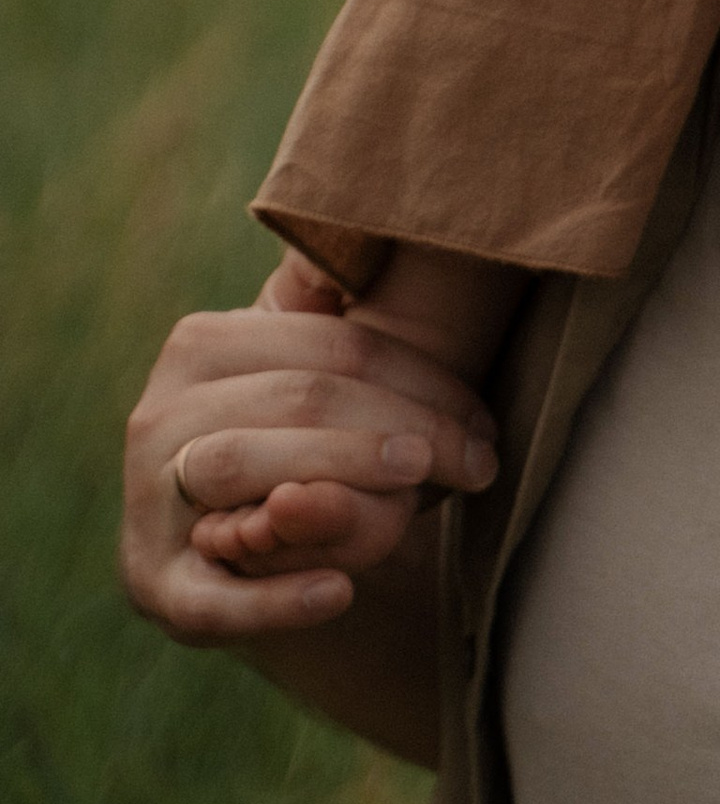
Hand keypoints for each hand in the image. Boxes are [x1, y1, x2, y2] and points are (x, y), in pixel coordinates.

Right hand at [121, 264, 500, 647]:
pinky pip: (210, 594)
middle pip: (300, 401)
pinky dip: (274, 597)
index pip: (333, 350)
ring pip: (244, 465)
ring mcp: (148, 501)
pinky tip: (339, 592)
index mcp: (202, 343)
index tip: (487, 423)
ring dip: (343, 476)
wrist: (229, 538)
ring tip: (421, 489)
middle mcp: (160, 413)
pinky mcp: (154, 586)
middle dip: (405, 428)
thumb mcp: (303, 358)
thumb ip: (328, 294)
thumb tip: (362, 206)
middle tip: (478, 461)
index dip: (424, 382)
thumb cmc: (294, 432)